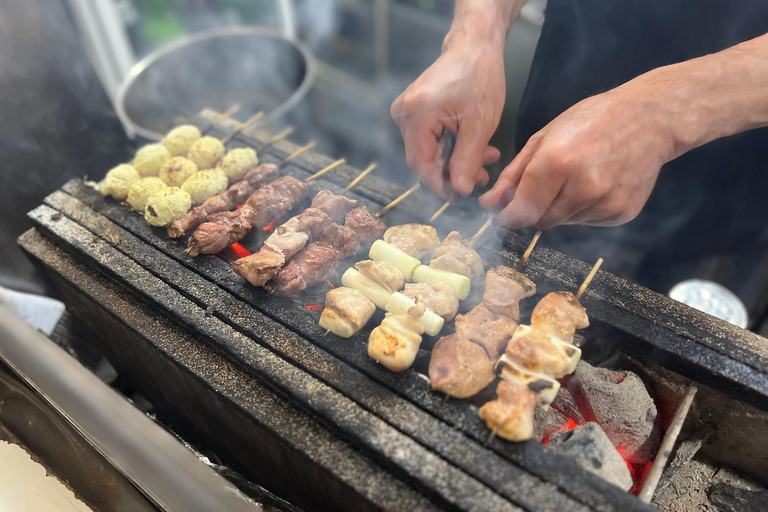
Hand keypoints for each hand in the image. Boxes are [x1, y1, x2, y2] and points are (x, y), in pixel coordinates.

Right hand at [391, 41, 504, 197]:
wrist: (473, 47)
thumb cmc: (479, 77)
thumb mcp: (480, 123)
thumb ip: (468, 159)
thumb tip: (460, 190)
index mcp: (416, 114)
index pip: (420, 164)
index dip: (439, 185)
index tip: (459, 196)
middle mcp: (403, 113)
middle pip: (423, 159)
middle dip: (452, 172)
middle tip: (480, 178)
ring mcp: (406, 112)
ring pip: (428, 151)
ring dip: (455, 160)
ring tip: (485, 161)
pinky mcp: (413, 111)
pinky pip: (429, 139)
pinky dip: (450, 147)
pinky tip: (473, 148)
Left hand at [480, 86, 675, 228]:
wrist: (651, 119)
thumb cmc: (594, 120)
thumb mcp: (545, 137)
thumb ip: (515, 174)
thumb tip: (491, 203)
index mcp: (557, 162)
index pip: (522, 210)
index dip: (509, 216)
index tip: (505, 213)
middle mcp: (582, 187)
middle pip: (541, 220)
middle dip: (536, 208)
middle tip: (549, 183)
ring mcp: (605, 203)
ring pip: (564, 222)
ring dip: (561, 207)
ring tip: (578, 177)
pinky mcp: (621, 213)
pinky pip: (588, 221)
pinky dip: (584, 209)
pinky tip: (597, 183)